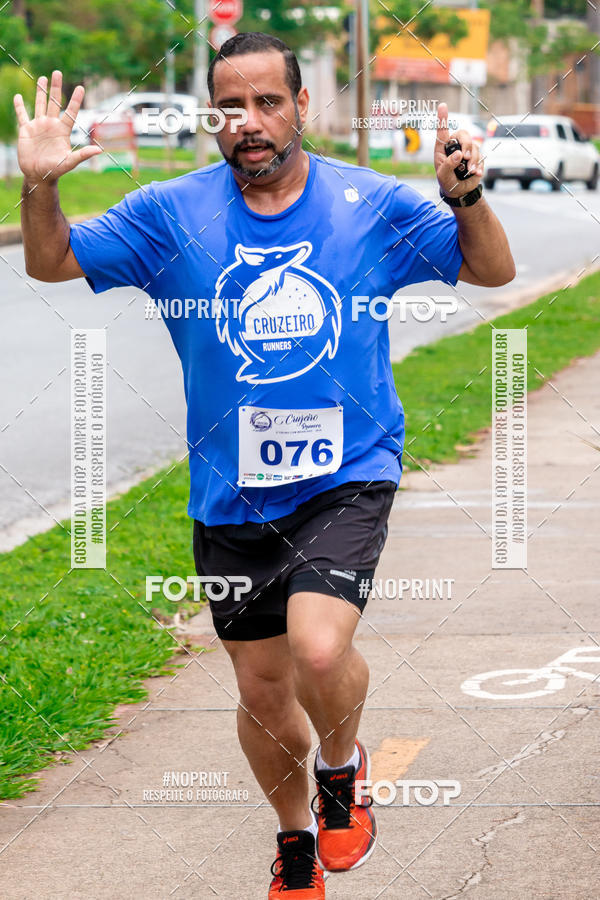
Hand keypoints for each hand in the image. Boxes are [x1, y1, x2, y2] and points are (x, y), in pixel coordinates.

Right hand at [14, 70, 101, 184]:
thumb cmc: (55, 171)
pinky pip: (22, 115)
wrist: (38, 176)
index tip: (81, 87)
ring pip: (39, 104)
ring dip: (40, 91)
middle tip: (58, 72)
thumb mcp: (69, 162)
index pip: (70, 112)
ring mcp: (38, 126)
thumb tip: (99, 150)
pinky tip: (19, 96)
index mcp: (62, 131)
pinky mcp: (26, 130)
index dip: (76, 100)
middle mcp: (51, 125)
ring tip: (43, 78)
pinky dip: (19, 106)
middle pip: (54, 102)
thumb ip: (82, 155)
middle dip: (56, 88)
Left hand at [434, 102, 482, 197]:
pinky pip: (481, 155)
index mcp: (442, 148)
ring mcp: (466, 150)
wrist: (459, 191)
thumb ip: (448, 165)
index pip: (442, 131)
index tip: (442, 105)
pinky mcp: (476, 156)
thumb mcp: (443, 176)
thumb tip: (459, 154)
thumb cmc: (447, 181)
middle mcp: (455, 146)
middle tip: (466, 158)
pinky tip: (475, 173)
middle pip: (463, 135)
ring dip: (473, 159)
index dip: (443, 118)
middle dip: (467, 145)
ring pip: (474, 146)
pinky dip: (479, 165)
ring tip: (469, 171)